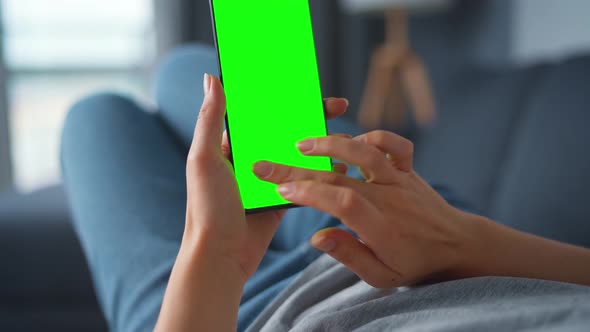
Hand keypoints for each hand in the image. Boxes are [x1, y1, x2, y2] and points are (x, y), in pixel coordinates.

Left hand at [184, 74, 348, 281]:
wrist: (221, 256)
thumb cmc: (207, 208)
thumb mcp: (204, 159)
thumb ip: (209, 119)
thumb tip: (211, 78)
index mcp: (231, 144)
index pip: (261, 111)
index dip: (283, 96)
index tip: (306, 85)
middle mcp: (251, 157)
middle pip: (285, 129)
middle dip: (310, 115)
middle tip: (337, 106)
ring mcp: (269, 177)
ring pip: (298, 152)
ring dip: (320, 141)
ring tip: (344, 132)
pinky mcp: (282, 197)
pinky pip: (304, 179)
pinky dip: (321, 169)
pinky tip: (341, 162)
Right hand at [254, 130, 475, 287]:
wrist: (455, 244)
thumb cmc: (414, 263)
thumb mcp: (382, 276)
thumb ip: (349, 256)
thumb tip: (316, 237)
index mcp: (381, 228)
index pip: (342, 202)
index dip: (310, 193)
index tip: (282, 190)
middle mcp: (389, 198)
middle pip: (340, 176)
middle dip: (298, 170)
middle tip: (267, 166)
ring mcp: (400, 180)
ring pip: (365, 152)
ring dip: (331, 144)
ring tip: (301, 144)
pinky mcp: (407, 169)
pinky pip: (394, 144)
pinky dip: (372, 137)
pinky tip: (350, 144)